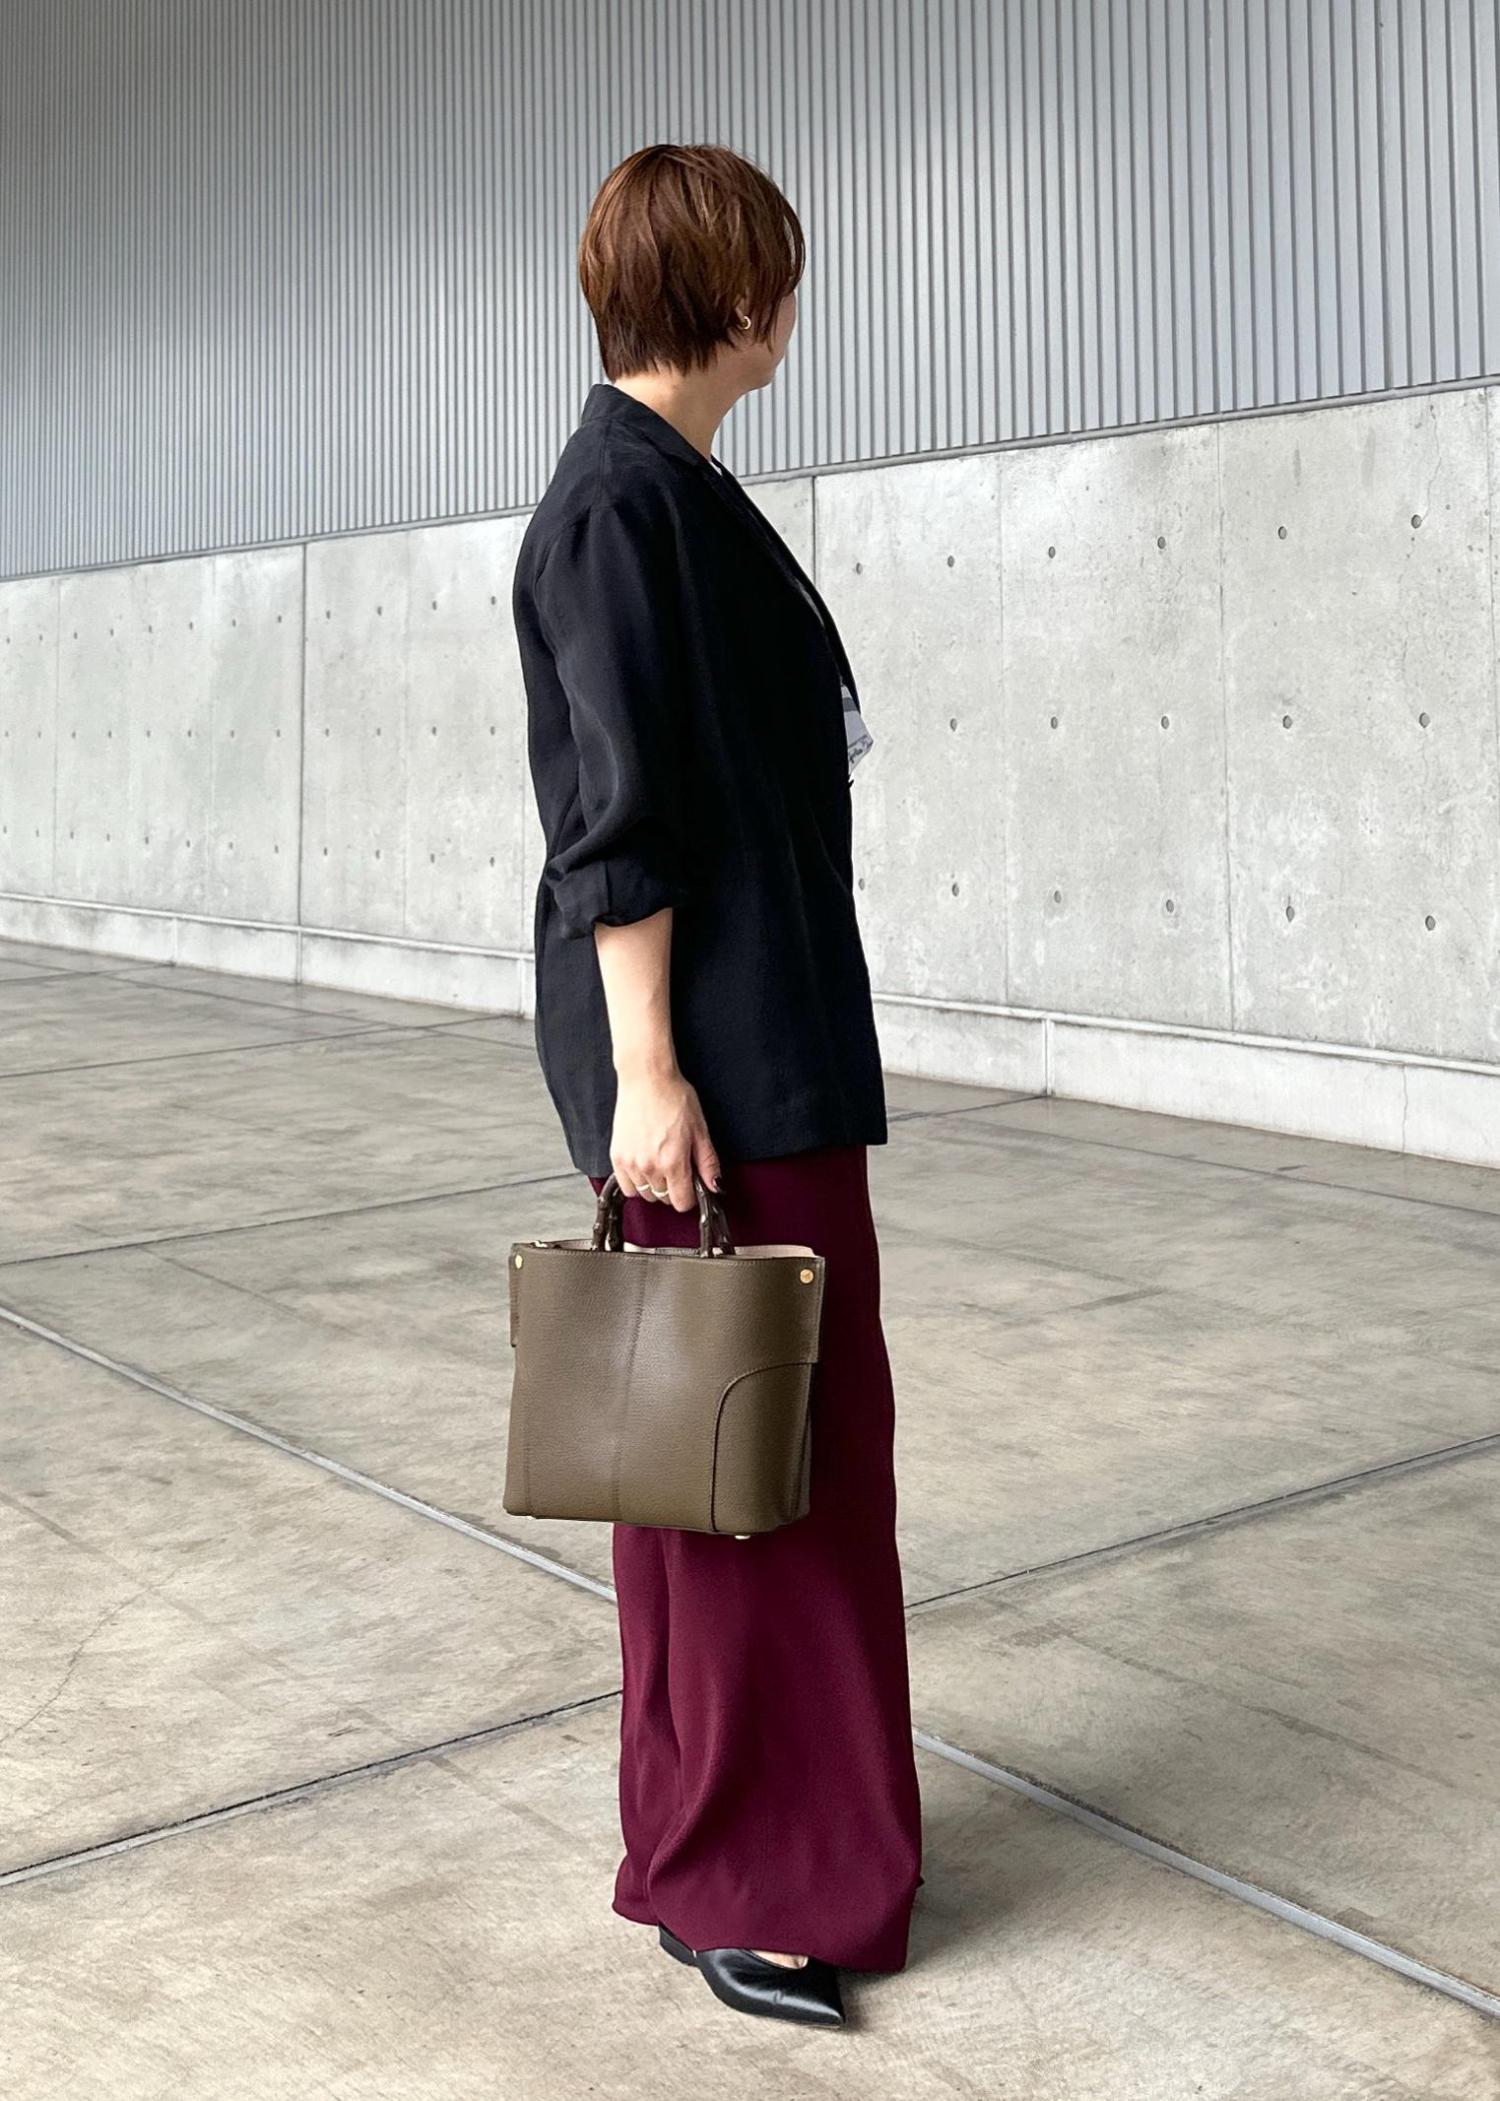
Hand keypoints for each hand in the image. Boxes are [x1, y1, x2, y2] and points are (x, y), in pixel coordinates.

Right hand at [610, 1062, 720, 1210]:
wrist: (647, 1080)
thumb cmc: (673, 1097)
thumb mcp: (700, 1130)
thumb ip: (708, 1163)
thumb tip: (715, 1186)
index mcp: (673, 1162)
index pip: (682, 1203)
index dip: (690, 1196)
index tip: (691, 1185)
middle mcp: (650, 1166)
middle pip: (664, 1199)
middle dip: (674, 1188)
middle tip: (677, 1167)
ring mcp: (631, 1163)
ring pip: (646, 1195)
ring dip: (655, 1186)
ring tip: (660, 1164)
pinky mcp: (617, 1157)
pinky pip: (626, 1187)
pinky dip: (636, 1183)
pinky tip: (644, 1167)